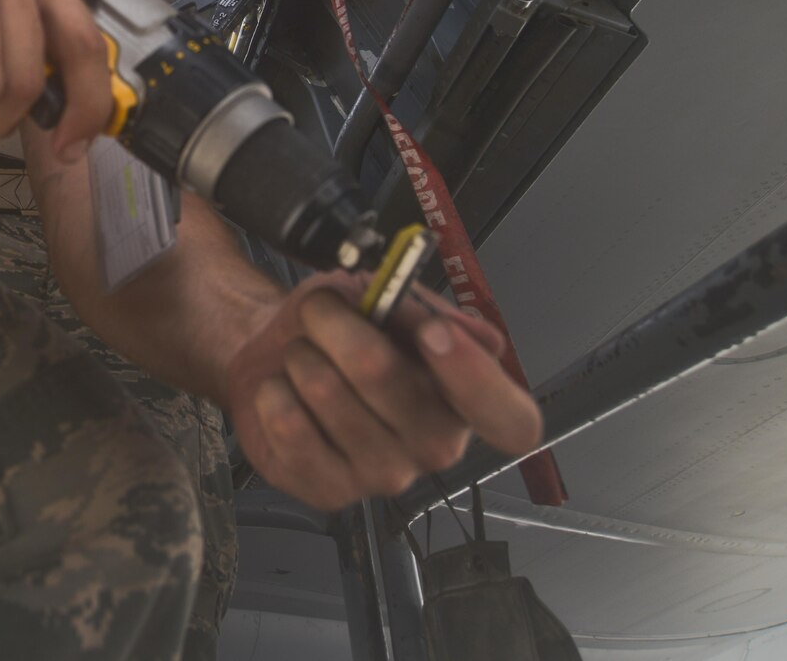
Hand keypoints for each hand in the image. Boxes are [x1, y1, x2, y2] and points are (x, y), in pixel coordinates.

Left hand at [220, 274, 542, 510]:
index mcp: (466, 399)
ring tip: (301, 356)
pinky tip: (284, 392)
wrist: (278, 347)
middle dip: (337, 327)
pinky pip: (290, 426)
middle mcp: (435, 444)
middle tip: (321, 311)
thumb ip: (422, 307)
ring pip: (328, 394)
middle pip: (387, 380)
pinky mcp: (329, 492)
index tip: (432, 333)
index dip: (476, 378)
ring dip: (301, 356)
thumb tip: (459, 332)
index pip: (512, 420)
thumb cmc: (340, 325)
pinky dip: (274, 392)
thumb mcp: (383, 294)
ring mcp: (384, 474)